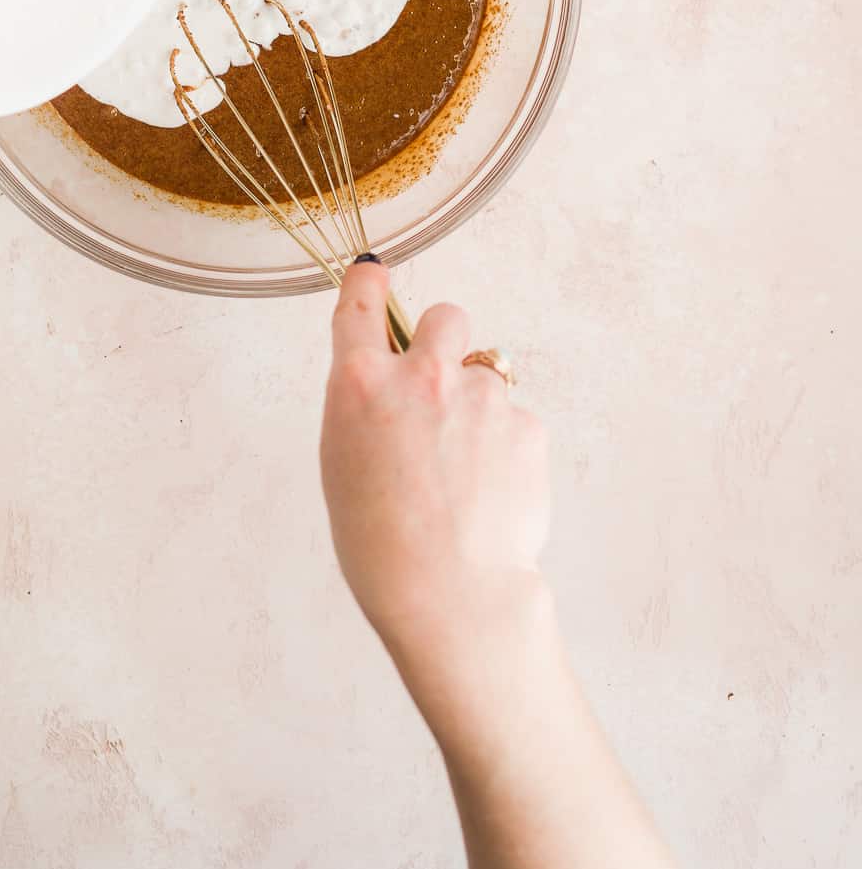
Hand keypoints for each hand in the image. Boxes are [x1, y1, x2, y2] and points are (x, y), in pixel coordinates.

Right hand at [320, 258, 549, 712]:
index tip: (374, 273)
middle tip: (440, 387)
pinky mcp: (525, 426)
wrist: (450, 595)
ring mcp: (479, 397)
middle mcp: (421, 376)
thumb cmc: (380, 544)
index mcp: (360, 385)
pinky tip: (490, 492)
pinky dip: (506, 447)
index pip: (361, 304)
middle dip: (444, 340)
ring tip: (466, 470)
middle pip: (444, 316)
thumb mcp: (343, 464)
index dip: (368, 283)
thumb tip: (388, 388)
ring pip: (487, 374)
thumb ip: (367, 409)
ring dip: (478, 405)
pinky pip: (514, 420)